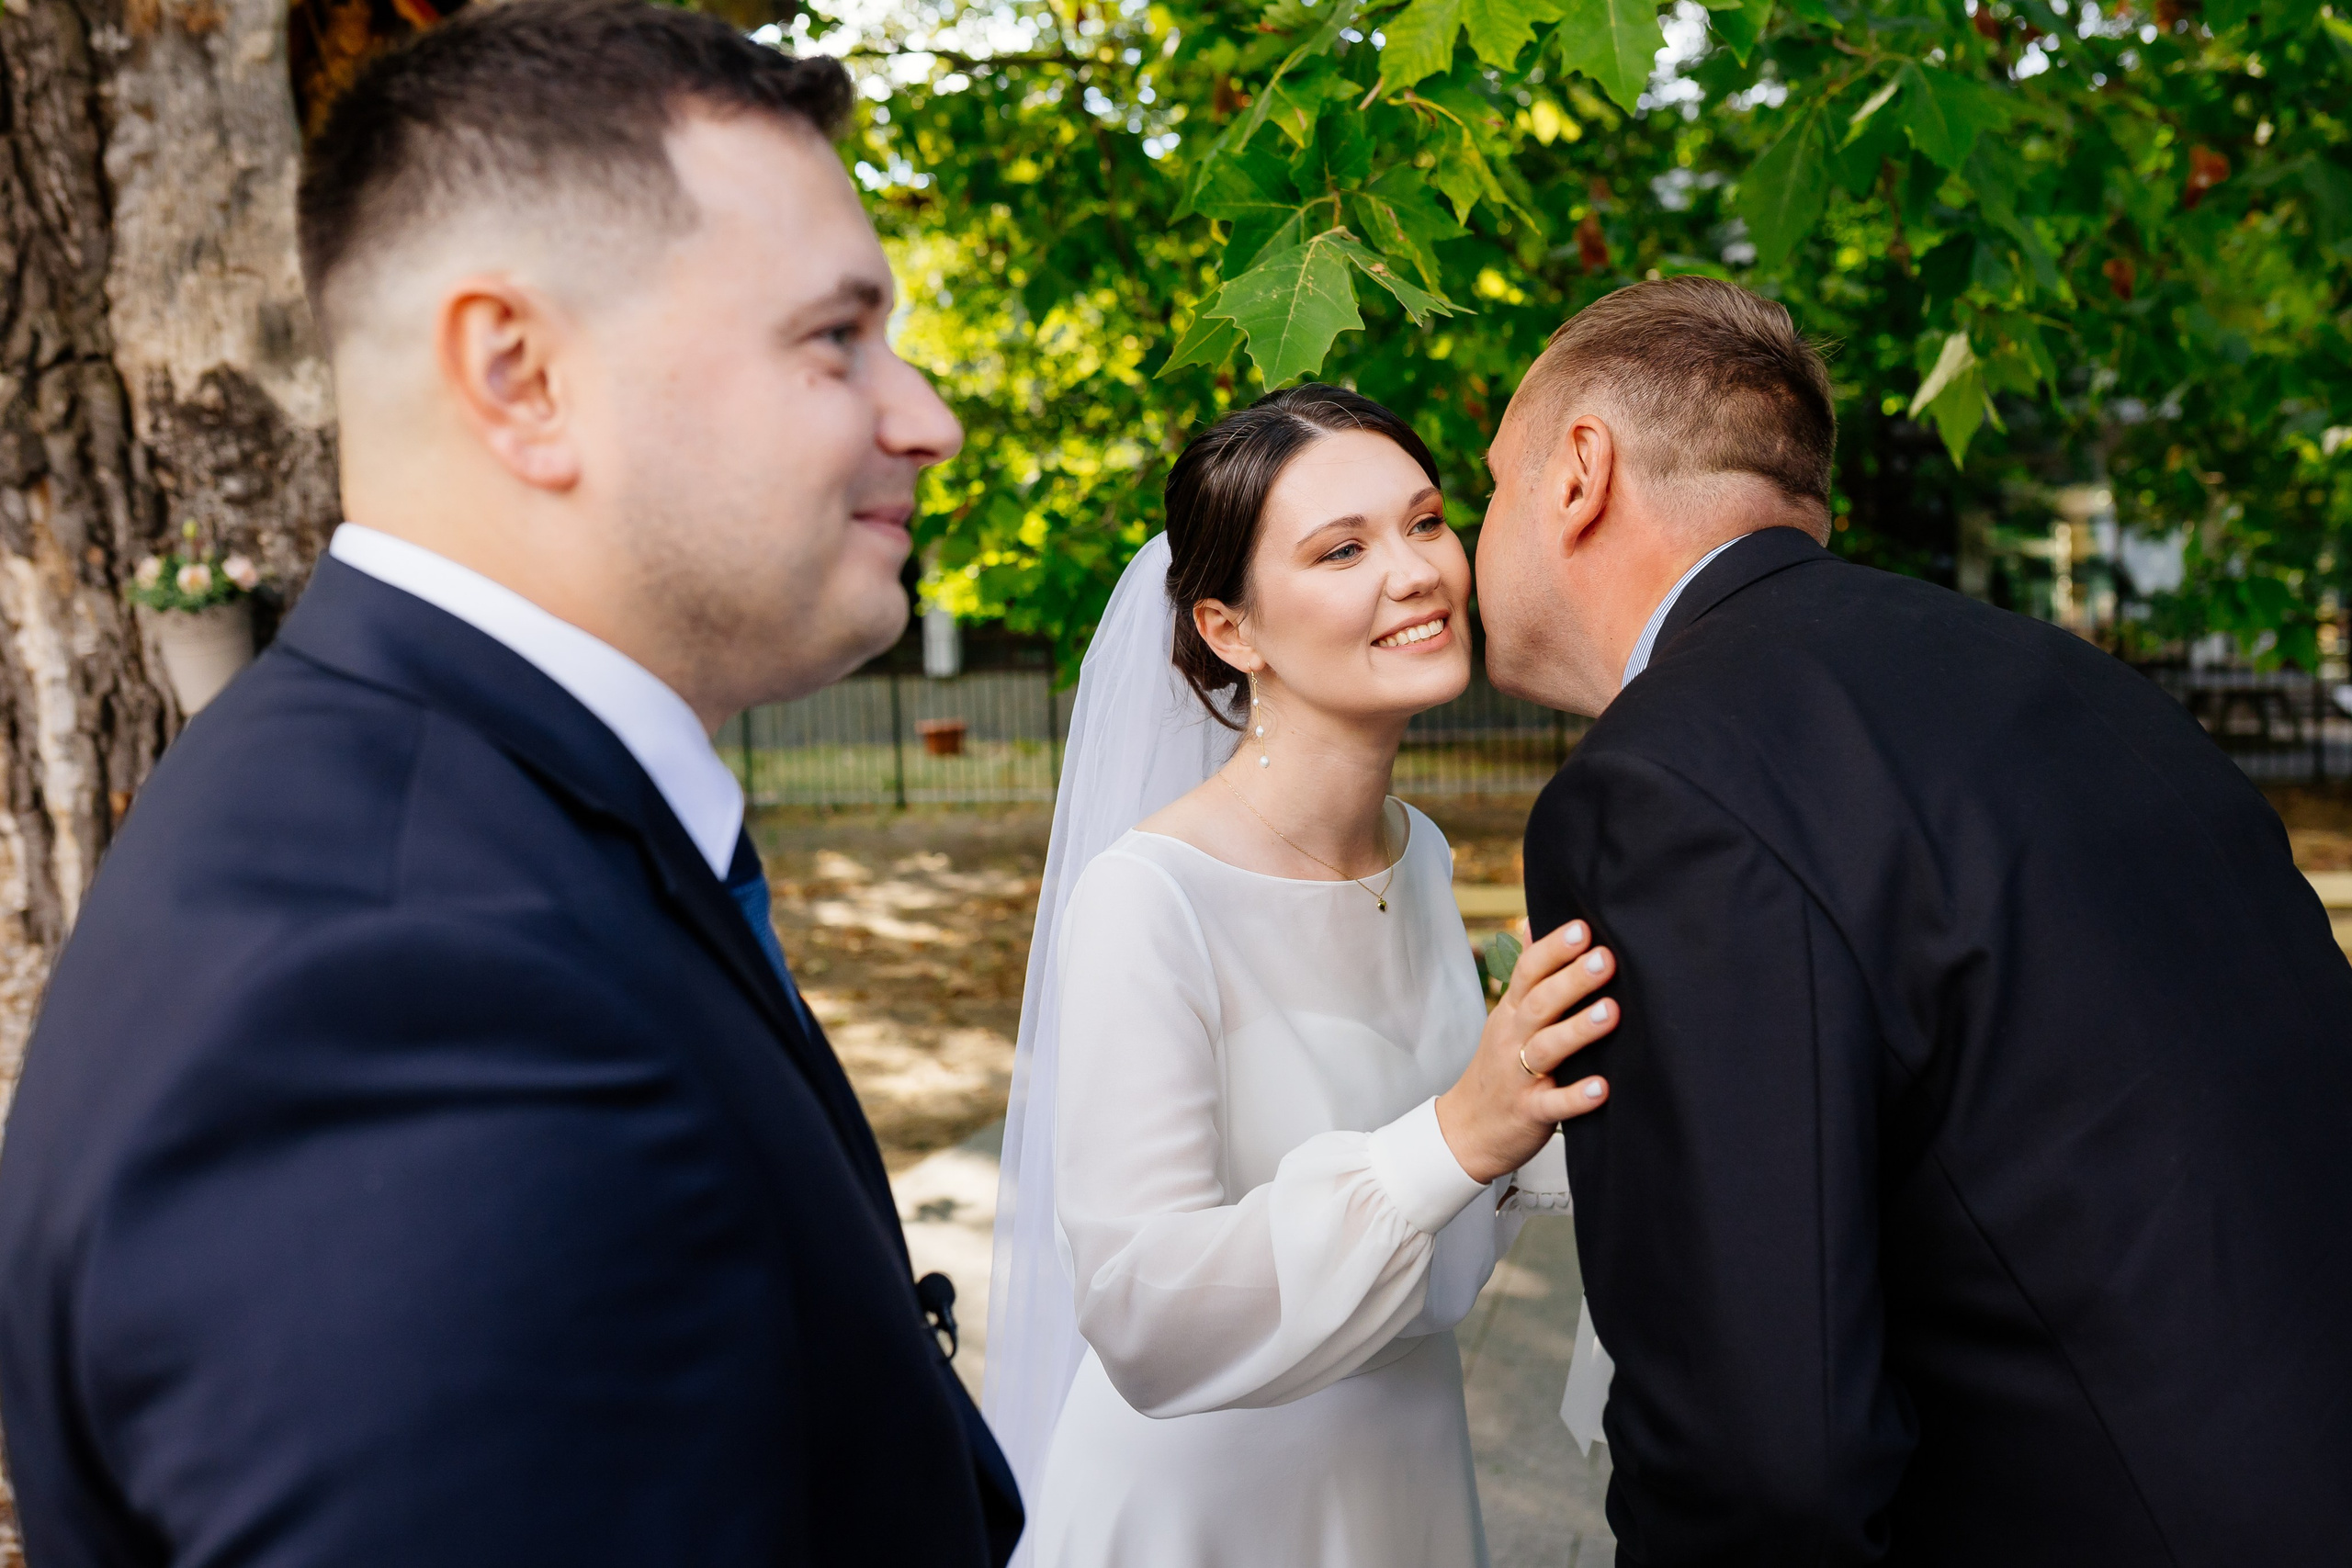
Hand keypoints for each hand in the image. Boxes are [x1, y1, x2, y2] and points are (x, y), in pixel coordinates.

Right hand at [1435, 918, 1615, 1183]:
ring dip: (1578, 1029)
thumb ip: (1525, 975)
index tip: (1583, 928)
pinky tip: (1602, 1087)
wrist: (1467, 1130)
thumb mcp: (1506, 1017)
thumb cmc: (1497, 1068)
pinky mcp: (1530, 1112)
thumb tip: (1535, 922)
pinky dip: (1577, 1097)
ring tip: (1610, 1012)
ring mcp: (1519, 1076)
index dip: (1554, 949)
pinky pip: (1554, 1105)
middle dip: (1572, 979)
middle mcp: (1512, 1039)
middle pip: (1539, 1004)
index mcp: (1511, 1012)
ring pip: (1547, 1048)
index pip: (1528, 972)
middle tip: (1605, 958)